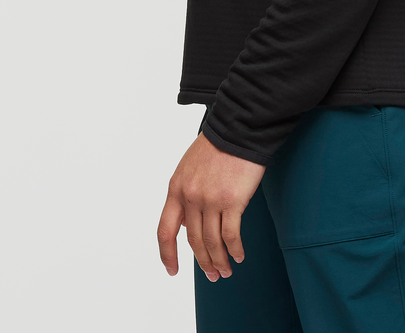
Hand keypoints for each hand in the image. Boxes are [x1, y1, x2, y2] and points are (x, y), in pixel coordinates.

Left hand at [157, 133, 265, 280]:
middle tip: (212, 275)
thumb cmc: (217, 145)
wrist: (238, 129)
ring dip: (219, 261)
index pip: (165, 231)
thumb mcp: (189, 167)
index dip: (167, 254)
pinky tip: (238, 255)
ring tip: (225, 271)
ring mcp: (211, 199)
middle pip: (193, 241)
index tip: (172, 270)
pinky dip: (234, 249)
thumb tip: (185, 223)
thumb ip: (184, 194)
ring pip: (212, 242)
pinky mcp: (232, 200)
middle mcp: (191, 196)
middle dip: (202, 263)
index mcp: (176, 188)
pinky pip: (231, 235)